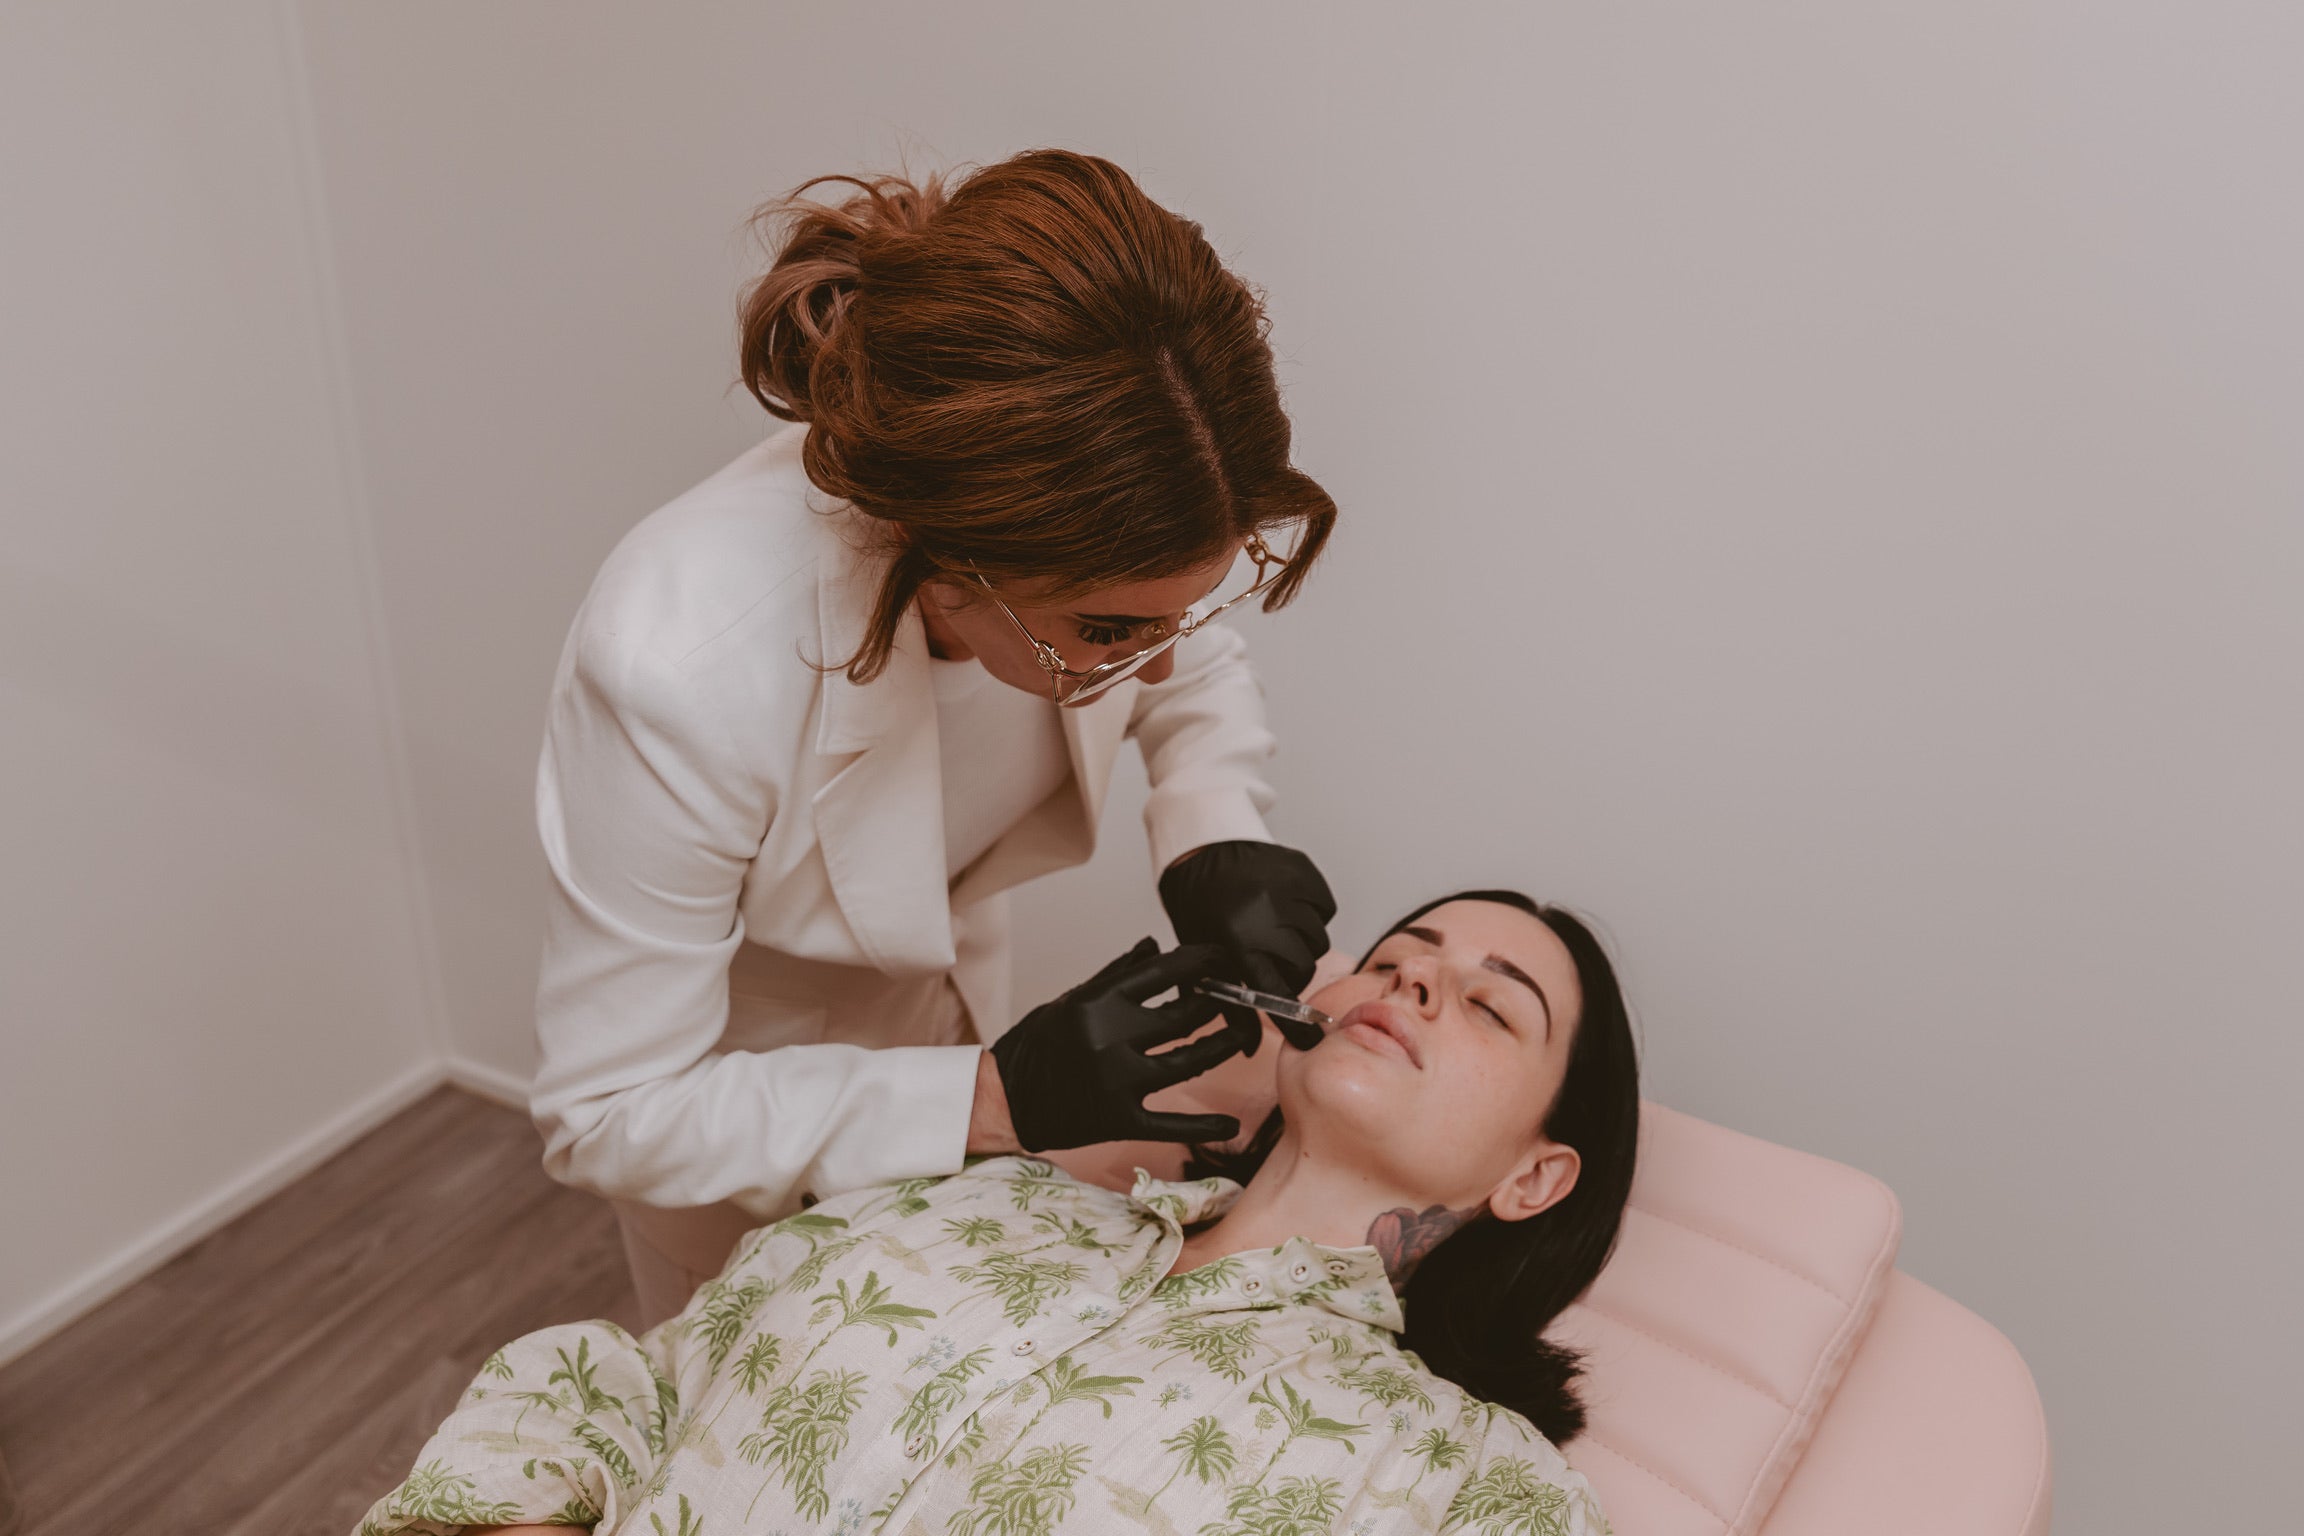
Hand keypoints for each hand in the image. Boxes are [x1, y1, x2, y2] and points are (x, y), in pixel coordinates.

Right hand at [989, 938, 1243, 1151]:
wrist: (1004, 1099)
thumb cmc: (1038, 1045)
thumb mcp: (1072, 1000)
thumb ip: (1116, 975)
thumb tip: (1154, 945)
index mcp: (1098, 1003)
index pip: (1164, 972)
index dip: (1202, 962)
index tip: (1221, 960)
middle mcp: (1110, 1038)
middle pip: (1185, 1015)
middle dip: (1219, 1003)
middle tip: (1238, 998)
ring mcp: (1117, 1081)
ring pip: (1189, 1061)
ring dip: (1223, 1047)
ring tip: (1240, 1037)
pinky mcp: (1118, 1120)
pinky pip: (1171, 1123)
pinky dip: (1204, 1127)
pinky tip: (1232, 1125)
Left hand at [1158, 841, 1337, 1053]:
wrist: (1202, 851)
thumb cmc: (1198, 909)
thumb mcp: (1203, 957)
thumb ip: (1226, 1003)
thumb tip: (1248, 1049)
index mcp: (1240, 940)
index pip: (1278, 992)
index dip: (1295, 1022)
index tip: (1309, 1039)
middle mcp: (1270, 915)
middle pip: (1304, 967)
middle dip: (1291, 972)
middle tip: (1271, 962)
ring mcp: (1290, 889)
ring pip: (1318, 939)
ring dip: (1301, 942)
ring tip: (1274, 930)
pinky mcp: (1305, 871)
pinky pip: (1325, 909)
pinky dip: (1312, 914)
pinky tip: (1286, 907)